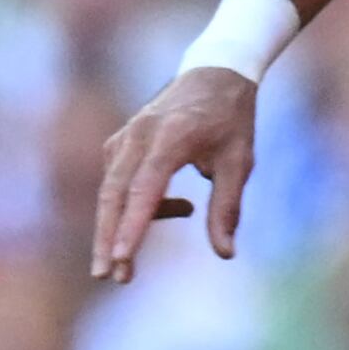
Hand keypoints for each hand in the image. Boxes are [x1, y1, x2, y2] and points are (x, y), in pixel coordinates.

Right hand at [93, 69, 259, 282]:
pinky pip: (117, 181)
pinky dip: (132, 205)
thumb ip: (228, 207)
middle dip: (107, 237)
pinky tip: (175, 208)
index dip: (132, 224)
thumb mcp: (240, 161)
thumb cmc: (232, 119)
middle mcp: (141, 134)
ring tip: (128, 264)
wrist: (216, 72)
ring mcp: (126, 136)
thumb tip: (225, 253)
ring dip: (115, 228)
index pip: (145, 187)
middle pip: (114, 192)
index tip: (121, 258)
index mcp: (172, 135)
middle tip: (109, 276)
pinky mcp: (121, 142)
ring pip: (111, 190)